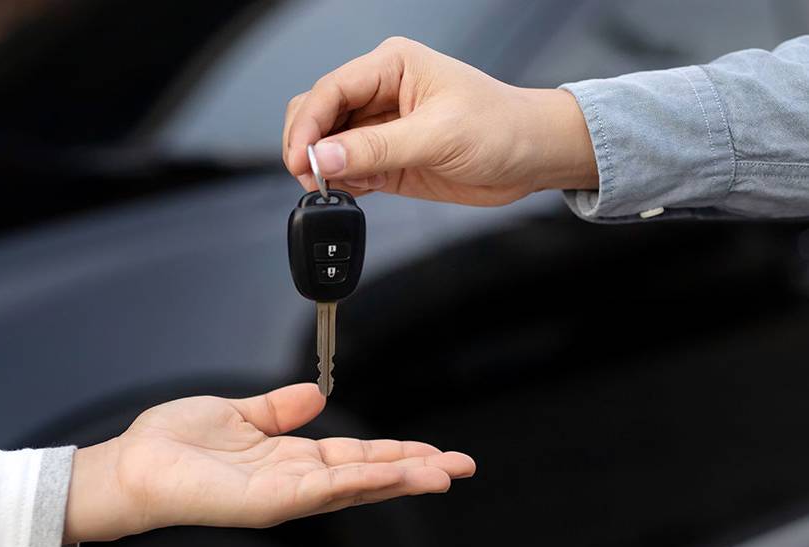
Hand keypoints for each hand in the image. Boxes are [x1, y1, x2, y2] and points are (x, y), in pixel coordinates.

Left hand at [63, 383, 474, 542]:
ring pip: (354, 484)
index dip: (397, 452)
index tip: (435, 450)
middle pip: (368, 474)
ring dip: (401, 478)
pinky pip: (321, 488)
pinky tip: (389, 476)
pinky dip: (357, 481)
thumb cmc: (174, 443)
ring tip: (443, 473)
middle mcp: (294, 479)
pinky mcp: (267, 501)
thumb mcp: (238, 412)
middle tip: (462, 466)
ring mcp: (284, 494)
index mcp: (290, 457)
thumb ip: (278, 408)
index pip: (356, 456)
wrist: (133, 465)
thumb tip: (314, 393)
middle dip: (416, 469)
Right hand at [283, 36, 598, 205]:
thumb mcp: (438, 136)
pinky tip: (352, 192)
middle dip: (309, 146)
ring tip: (334, 188)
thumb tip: (325, 157)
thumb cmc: (503, 127)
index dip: (308, 126)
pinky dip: (342, 185)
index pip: (331, 90)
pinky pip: (348, 171)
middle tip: (312, 177)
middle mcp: (381, 93)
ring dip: (324, 169)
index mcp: (392, 66)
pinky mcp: (387, 160)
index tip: (300, 159)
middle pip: (318, 114)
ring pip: (328, 146)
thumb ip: (377, 148)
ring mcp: (382, 128)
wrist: (534, 157)